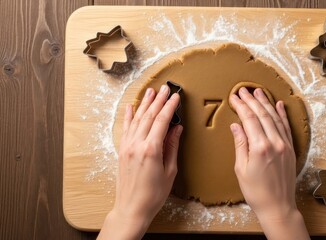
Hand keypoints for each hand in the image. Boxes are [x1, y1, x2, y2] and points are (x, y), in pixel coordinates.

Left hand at [98, 85, 182, 239]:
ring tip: (151, 91)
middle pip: (149, 116)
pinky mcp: (122, 150)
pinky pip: (125, 128)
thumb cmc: (153, 194)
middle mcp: (137, 144)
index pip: (162, 121)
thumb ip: (172, 147)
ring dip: (144, 104)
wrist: (132, 207)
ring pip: (137, 119)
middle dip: (158, 100)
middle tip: (165, 88)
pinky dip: (128, 116)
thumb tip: (176, 129)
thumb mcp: (170, 171)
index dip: (170, 107)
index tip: (176, 97)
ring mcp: (127, 146)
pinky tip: (131, 106)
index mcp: (151, 150)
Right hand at [229, 87, 308, 239]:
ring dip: (266, 103)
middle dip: (252, 101)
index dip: (241, 106)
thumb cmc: (256, 191)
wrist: (277, 206)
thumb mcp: (241, 169)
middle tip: (243, 90)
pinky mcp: (291, 149)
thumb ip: (240, 144)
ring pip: (275, 118)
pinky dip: (283, 115)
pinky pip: (287, 127)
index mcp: (260, 147)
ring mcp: (285, 145)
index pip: (249, 120)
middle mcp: (275, 143)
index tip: (234, 97)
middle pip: (262, 115)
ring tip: (258, 92)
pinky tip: (279, 105)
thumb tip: (237, 126)